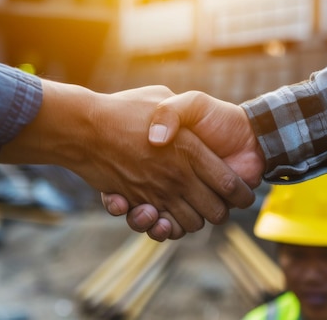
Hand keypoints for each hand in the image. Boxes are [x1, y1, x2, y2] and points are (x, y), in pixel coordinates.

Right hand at [0, 81, 253, 239]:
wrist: (84, 126)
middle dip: (220, 211)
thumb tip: (191, 131)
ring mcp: (158, 192)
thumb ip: (181, 112)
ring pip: (190, 224)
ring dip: (193, 222)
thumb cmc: (125, 108)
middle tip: (217, 204)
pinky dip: (165, 228)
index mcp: (191, 150)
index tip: (242, 193)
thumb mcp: (162, 97)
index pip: (229, 183)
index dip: (240, 193)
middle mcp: (179, 176)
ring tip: (189, 208)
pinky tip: (162, 218)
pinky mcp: (139, 203)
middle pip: (215, 211)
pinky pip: (161, 228)